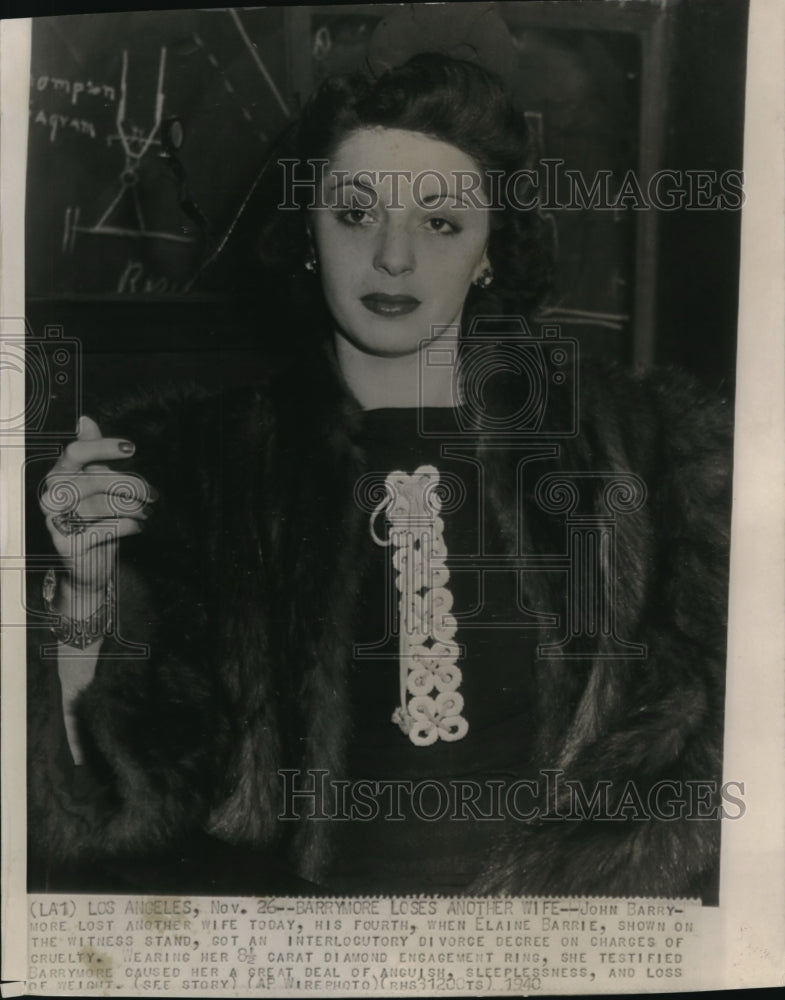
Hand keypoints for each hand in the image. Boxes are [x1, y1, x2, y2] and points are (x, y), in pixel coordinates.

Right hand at [41, 415, 155, 598]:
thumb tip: (85, 420)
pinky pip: (102, 530)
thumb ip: (93, 455)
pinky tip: (138, 527)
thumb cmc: (95, 518)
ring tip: (147, 511)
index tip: (131, 448)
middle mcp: (52, 494)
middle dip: (131, 485)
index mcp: (60, 473)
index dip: (102, 447)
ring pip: (101, 506)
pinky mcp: (65, 544)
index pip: (76, 451)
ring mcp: (55, 520)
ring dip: (132, 508)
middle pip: (95, 479)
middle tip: (153, 494)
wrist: (88, 563)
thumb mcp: (96, 484)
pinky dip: (126, 527)